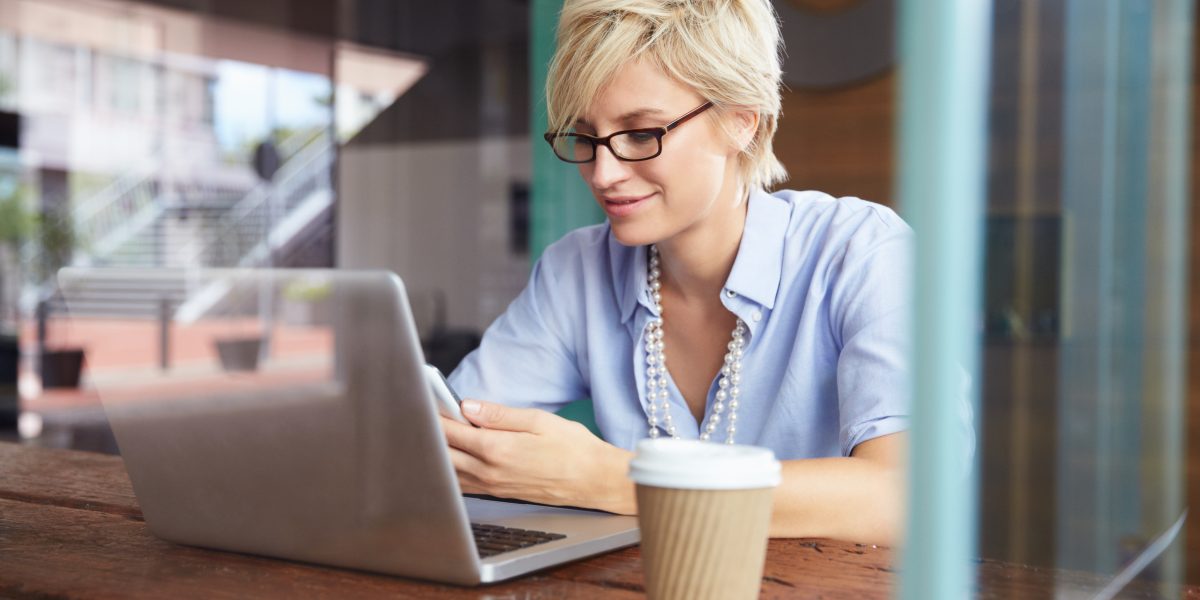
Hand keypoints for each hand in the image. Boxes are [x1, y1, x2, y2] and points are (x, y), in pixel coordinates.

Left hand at [441, 399, 634, 513]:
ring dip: (438, 453)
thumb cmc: (572, 448)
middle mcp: (490, 471)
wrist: (594, 481)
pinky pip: (463, 484)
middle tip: (422, 415)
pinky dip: (451, 470)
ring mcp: (493, 486)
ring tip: (433, 433)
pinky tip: (451, 457)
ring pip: (450, 471)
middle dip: (431, 433)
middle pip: (444, 452)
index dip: (434, 415)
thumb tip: (468, 406)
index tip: (423, 402)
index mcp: (497, 449)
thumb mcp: (538, 421)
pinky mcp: (499, 494)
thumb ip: (499, 414)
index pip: (451, 432)